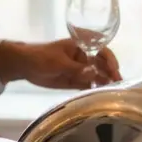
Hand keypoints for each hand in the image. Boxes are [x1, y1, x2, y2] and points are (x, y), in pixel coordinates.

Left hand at [0, 39, 121, 88]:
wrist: (24, 66)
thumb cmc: (41, 57)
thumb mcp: (58, 62)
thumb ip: (76, 68)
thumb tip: (95, 74)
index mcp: (81, 46)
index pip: (101, 50)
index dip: (110, 59)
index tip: (114, 70)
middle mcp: (84, 57)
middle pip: (102, 65)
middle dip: (111, 73)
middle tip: (117, 84)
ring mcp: (80, 69)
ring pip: (97, 76)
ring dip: (104, 83)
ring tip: (111, 91)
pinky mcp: (75, 81)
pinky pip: (88, 85)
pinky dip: (94, 90)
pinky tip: (99, 95)